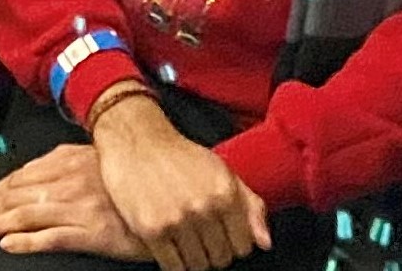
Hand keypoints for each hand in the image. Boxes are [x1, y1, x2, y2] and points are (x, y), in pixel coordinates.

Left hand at [0, 143, 150, 260]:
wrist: (167, 195)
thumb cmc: (131, 176)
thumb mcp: (95, 158)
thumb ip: (65, 161)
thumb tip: (34, 171)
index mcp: (68, 160)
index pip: (20, 175)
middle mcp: (68, 182)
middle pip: (16, 195)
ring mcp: (78, 208)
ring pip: (25, 216)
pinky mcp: (90, 234)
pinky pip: (49, 238)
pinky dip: (24, 242)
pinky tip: (9, 245)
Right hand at [87, 93, 270, 270]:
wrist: (136, 142)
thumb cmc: (180, 157)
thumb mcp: (223, 172)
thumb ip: (250, 206)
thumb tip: (265, 243)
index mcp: (226, 192)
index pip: (243, 247)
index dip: (233, 244)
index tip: (222, 236)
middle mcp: (204, 207)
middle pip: (220, 259)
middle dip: (213, 252)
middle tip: (200, 237)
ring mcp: (177, 220)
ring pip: (198, 266)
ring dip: (193, 258)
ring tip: (184, 239)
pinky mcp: (152, 230)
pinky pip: (173, 267)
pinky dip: (173, 262)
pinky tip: (170, 244)